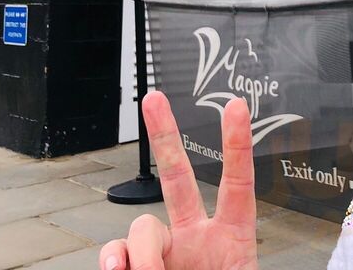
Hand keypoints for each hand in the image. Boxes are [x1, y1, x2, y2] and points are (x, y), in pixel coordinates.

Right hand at [99, 91, 257, 269]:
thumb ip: (223, 265)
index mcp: (232, 239)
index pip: (238, 183)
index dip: (238, 144)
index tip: (237, 107)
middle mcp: (197, 238)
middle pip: (178, 176)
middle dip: (165, 135)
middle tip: (154, 99)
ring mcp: (167, 252)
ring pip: (142, 225)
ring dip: (143, 250)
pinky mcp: (137, 267)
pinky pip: (118, 252)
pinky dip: (114, 259)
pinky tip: (119, 269)